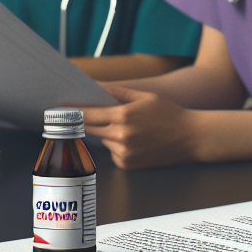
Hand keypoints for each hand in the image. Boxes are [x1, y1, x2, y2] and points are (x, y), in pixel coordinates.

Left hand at [81, 84, 196, 169]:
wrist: (190, 137)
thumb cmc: (169, 113)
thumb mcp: (145, 96)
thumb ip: (118, 92)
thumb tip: (96, 86)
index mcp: (124, 116)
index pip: (89, 114)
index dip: (73, 111)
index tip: (60, 108)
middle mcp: (121, 136)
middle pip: (90, 128)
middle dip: (85, 122)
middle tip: (76, 116)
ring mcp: (123, 152)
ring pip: (103, 140)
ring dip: (107, 133)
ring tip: (129, 127)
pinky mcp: (127, 164)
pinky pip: (113, 152)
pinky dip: (118, 145)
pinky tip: (135, 140)